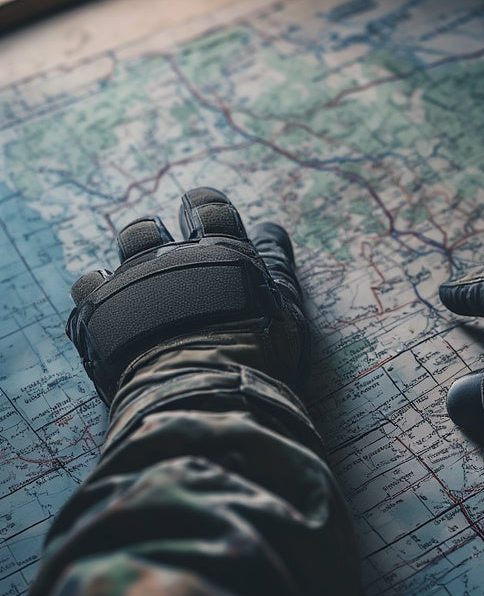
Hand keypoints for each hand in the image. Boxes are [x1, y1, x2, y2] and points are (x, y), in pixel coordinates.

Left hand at [66, 187, 309, 403]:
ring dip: (129, 265)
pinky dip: (100, 297)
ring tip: (136, 290)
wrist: (204, 387)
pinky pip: (89, 291)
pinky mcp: (100, 313)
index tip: (200, 211)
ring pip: (119, 256)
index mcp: (218, 252)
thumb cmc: (256, 350)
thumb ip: (276, 265)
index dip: (205, 208)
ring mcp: (131, 283)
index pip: (209, 209)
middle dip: (151, 234)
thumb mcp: (283, 307)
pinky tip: (112, 317)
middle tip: (159, 250)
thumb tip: (272, 228)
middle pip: (149, 230)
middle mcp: (170, 259)